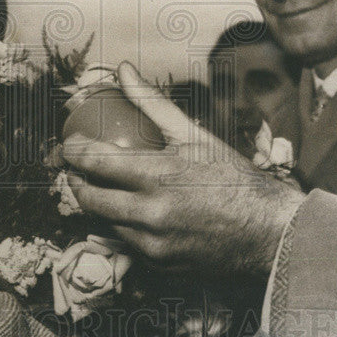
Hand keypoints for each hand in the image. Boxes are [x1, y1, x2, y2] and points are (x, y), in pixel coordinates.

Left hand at [61, 62, 304, 280]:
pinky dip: (122, 226)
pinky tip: (127, 212)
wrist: (266, 229)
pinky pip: (126, 243)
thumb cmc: (231, 176)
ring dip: (97, 205)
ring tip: (99, 187)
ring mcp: (152, 244)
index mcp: (157, 176)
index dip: (74, 151)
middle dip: (76, 182)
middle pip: (90, 199)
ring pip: (104, 223)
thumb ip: (152, 103)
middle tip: (77, 169)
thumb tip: (124, 70)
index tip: (69, 144)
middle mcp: (150, 213)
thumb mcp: (193, 134)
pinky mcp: (159, 266)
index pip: (95, 162)